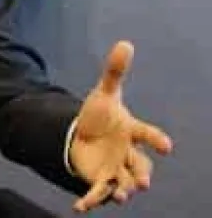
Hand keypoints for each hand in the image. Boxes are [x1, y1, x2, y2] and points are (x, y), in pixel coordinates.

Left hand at [70, 40, 172, 212]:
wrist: (85, 135)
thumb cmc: (101, 115)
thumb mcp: (104, 93)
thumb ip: (114, 72)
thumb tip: (125, 43)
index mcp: (131, 131)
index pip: (148, 135)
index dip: (157, 140)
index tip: (166, 145)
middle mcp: (128, 154)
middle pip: (140, 167)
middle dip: (143, 175)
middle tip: (143, 182)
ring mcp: (115, 170)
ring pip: (124, 184)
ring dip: (123, 191)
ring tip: (121, 196)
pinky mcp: (100, 181)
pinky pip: (97, 194)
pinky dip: (90, 202)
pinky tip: (78, 207)